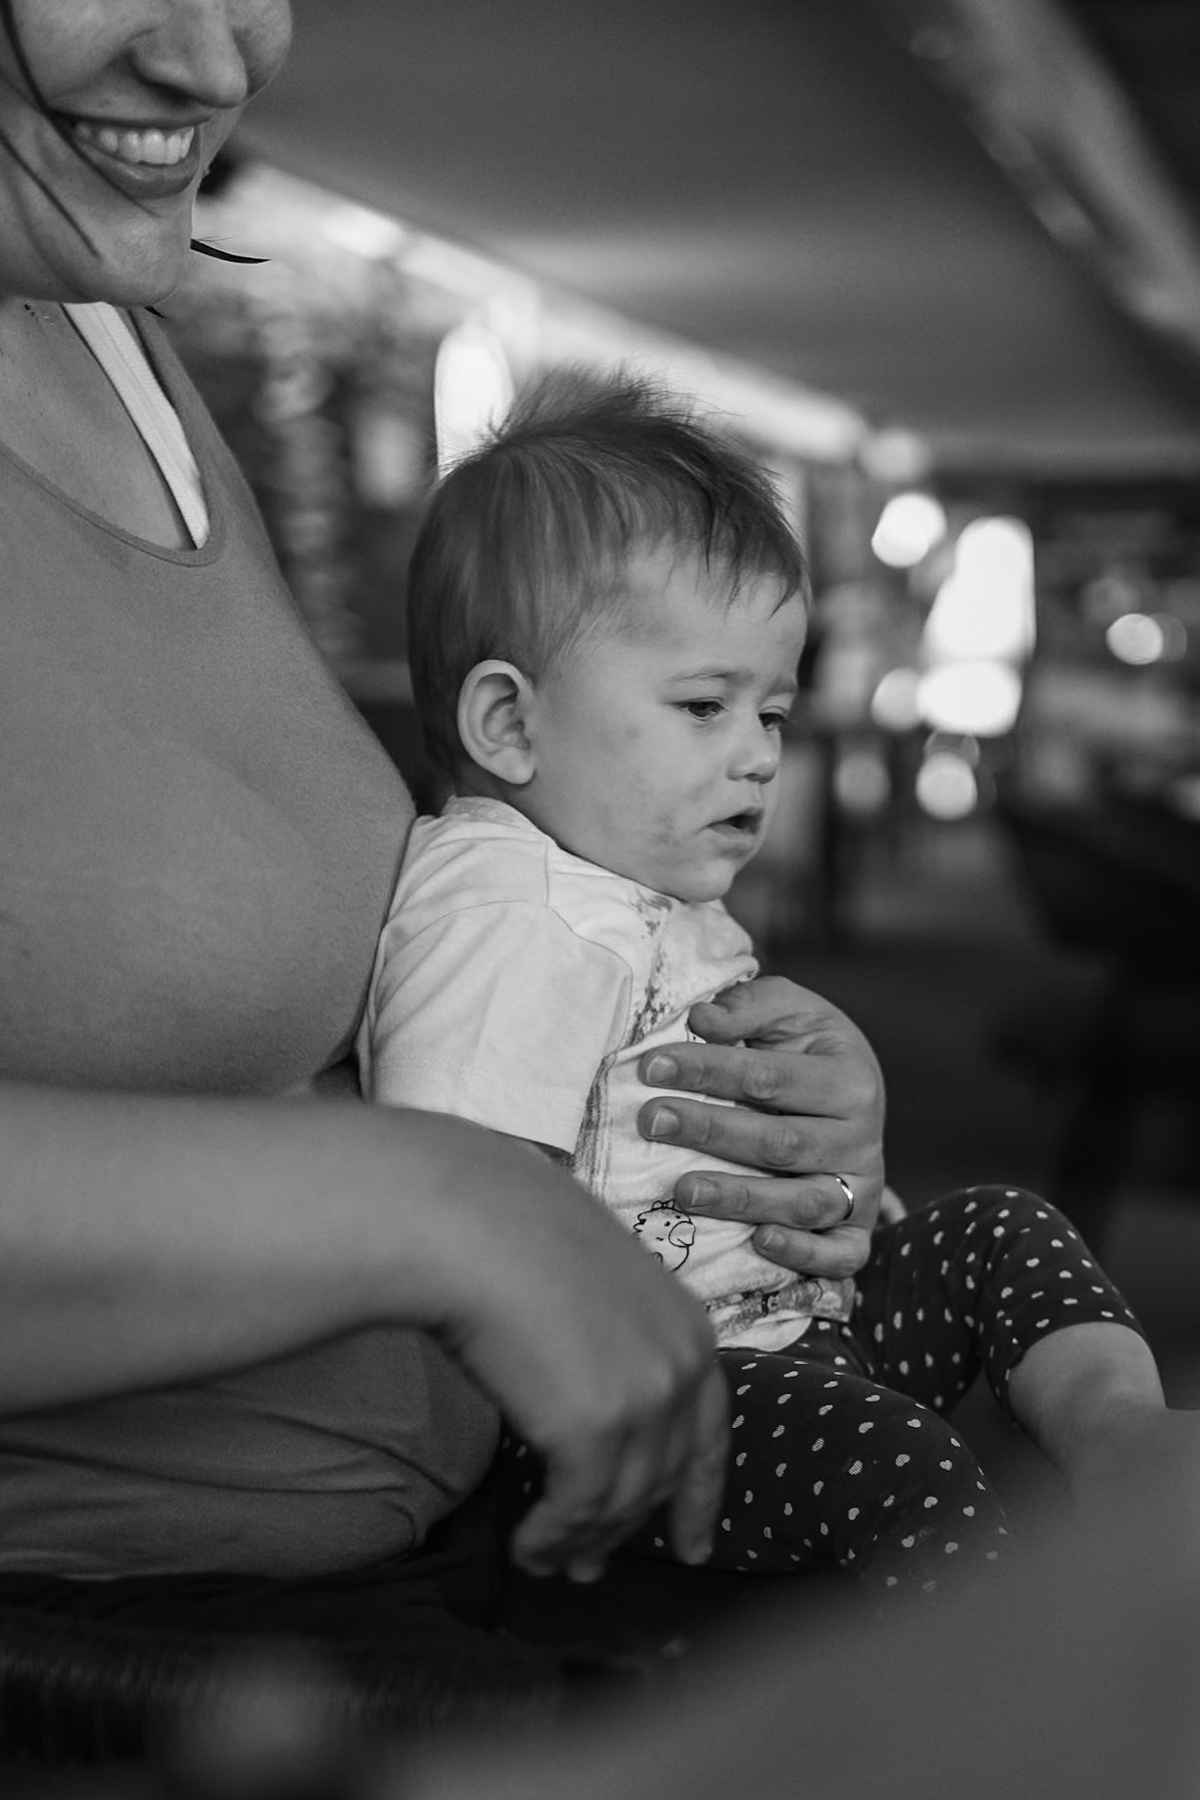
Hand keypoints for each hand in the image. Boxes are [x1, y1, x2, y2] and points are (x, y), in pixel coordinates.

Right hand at [430, 1132, 729, 1580]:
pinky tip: (526, 1547)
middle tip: (588, 1570)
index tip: (692, 1547)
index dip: (700, 1497)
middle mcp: (681, 1368)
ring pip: (619, 1504)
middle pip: (661, 1478)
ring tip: (544, 1562)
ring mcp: (643, 1401)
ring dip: (579, 1543)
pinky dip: (551, 1539)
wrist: (470, 1222)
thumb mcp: (595, 1283)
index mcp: (691, 1328)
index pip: (709, 1435)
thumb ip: (614, 1339)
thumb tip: (591, 1390)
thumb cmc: (513, 1234)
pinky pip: (576, 1511)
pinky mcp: (593, 1431)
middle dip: (624, 1530)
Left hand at [636, 975, 884, 1279]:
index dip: (709, 1070)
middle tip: (652, 1120)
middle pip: (781, 1142)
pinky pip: (840, 1255)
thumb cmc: (806, 1051)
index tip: (652, 1065)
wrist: (852, 1097)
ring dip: (741, 1198)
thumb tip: (701, 1018)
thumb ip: (747, 1008)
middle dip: (710, 1131)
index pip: (771, 1078)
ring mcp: (863, 1189)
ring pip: (804, 1202)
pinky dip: (803, 1255)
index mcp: (849, 1079)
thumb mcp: (789, 1011)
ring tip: (683, 1190)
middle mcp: (862, 1138)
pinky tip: (758, 1243)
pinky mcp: (857, 1231)